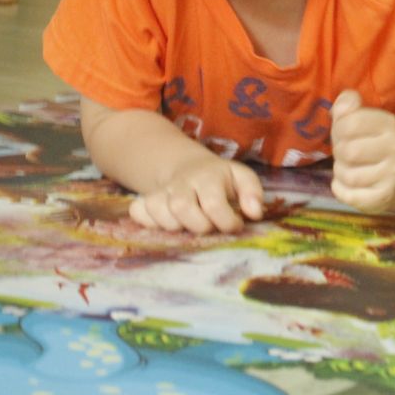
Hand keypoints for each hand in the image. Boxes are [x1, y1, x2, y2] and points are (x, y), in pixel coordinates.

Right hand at [129, 154, 263, 234]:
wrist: (187, 167)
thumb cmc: (220, 180)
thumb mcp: (241, 177)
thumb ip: (252, 193)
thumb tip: (255, 213)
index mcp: (208, 176)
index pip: (213, 203)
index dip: (225, 222)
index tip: (235, 226)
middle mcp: (183, 182)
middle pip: (182, 207)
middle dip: (199, 225)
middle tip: (209, 227)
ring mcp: (163, 190)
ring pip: (160, 210)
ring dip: (176, 226)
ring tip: (189, 225)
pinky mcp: (147, 199)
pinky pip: (138, 211)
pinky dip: (147, 221)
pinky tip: (162, 223)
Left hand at [329, 90, 394, 212]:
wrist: (391, 177)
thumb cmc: (365, 143)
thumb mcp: (356, 119)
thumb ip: (346, 106)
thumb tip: (343, 104)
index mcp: (387, 123)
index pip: (351, 123)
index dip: (338, 129)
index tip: (341, 133)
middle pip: (349, 151)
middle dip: (339, 153)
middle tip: (344, 154)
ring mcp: (394, 173)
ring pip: (349, 176)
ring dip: (339, 173)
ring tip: (346, 169)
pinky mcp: (386, 195)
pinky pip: (351, 196)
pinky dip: (340, 190)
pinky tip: (344, 185)